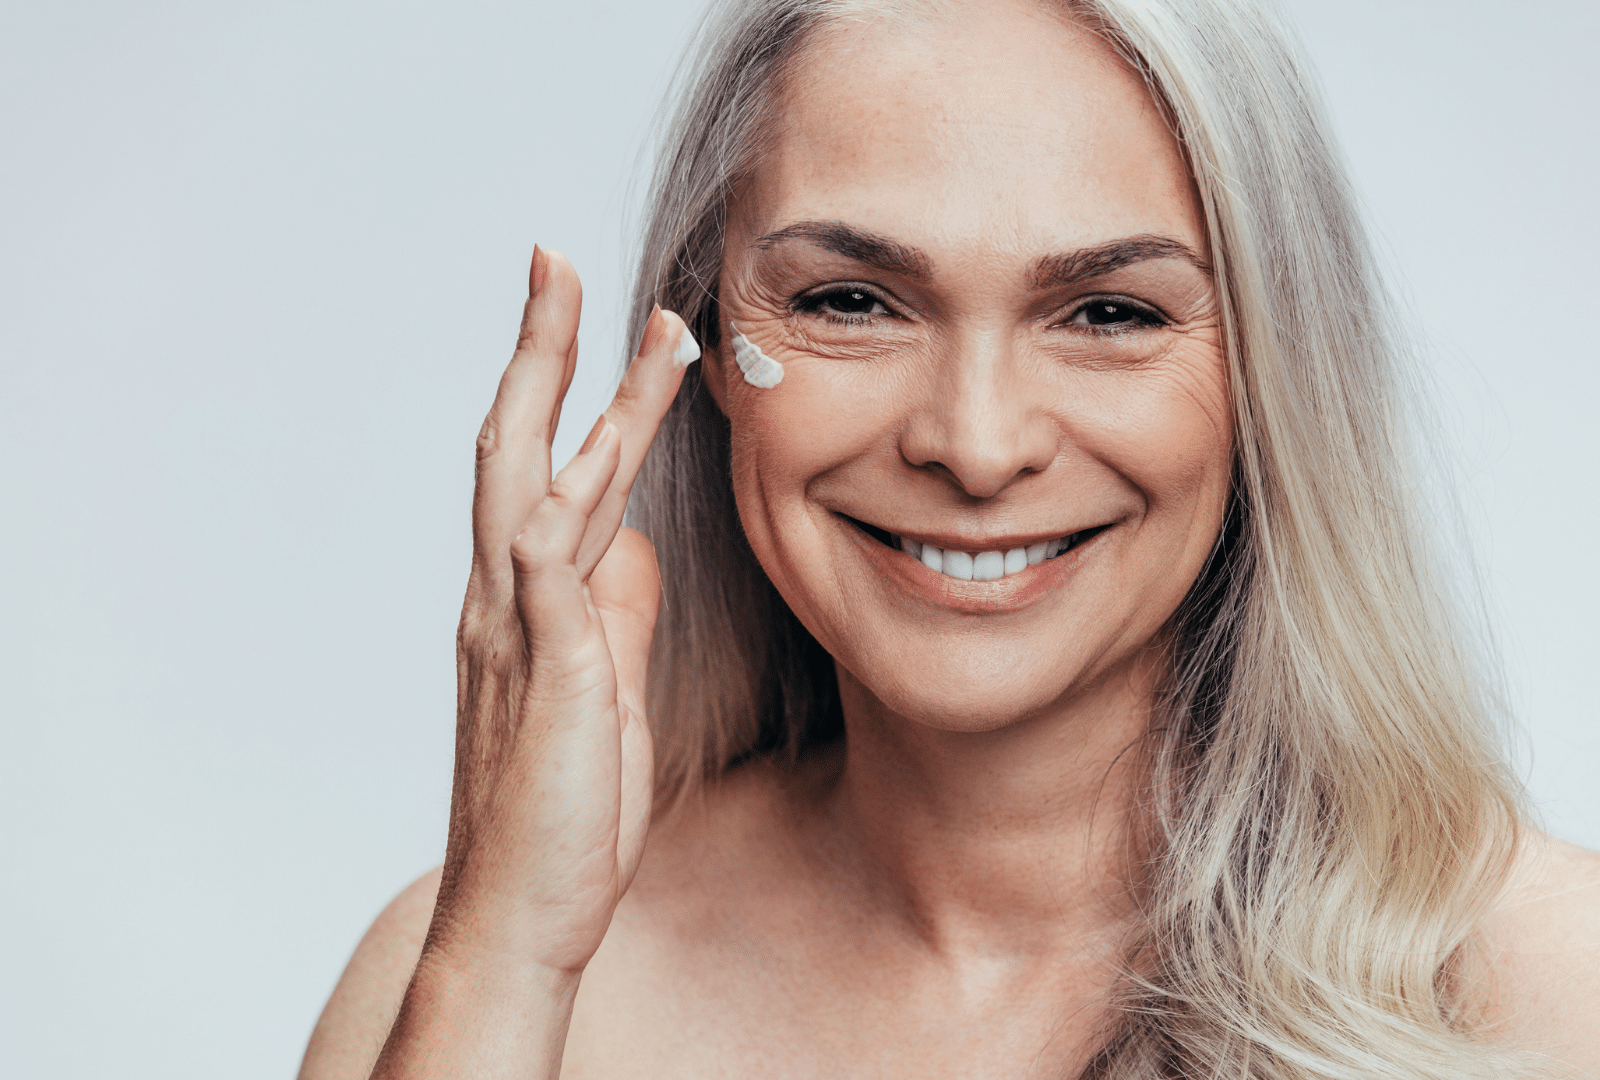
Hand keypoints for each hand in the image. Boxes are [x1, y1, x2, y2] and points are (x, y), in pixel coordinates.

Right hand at [434, 246, 690, 974]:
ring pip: (540, 489)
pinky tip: (598, 456)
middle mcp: (504, 600)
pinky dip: (568, 512)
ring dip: (591, 404)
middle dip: (544, 349)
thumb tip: (634, 546)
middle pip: (518, 447)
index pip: (544, 467)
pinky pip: (548, 577)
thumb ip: (613, 613)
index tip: (608, 317)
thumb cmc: (562, 807)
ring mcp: (515, 634)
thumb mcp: (603, 689)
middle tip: (559, 261)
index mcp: (525, 600)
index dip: (572, 386)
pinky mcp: (542, 678)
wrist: (521, 913)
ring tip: (642, 330)